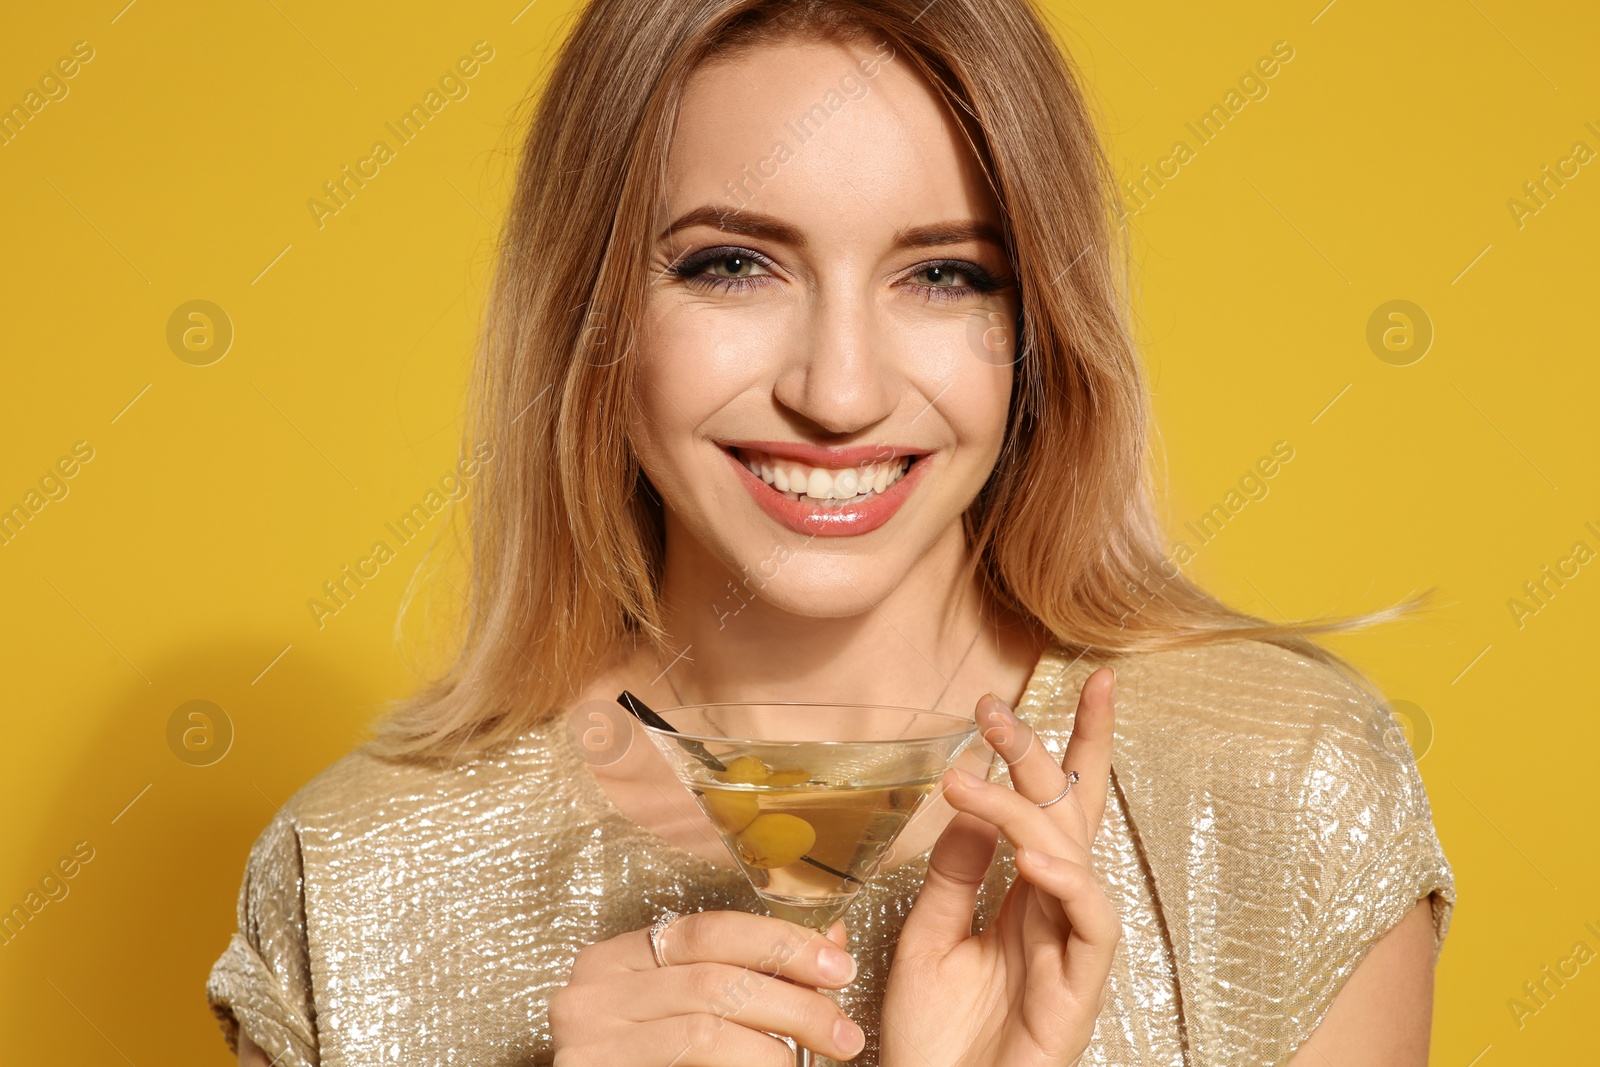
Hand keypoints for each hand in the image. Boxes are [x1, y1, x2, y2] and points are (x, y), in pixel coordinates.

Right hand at [549, 910, 866, 1064]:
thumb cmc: (656, 1064)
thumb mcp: (693, 1009)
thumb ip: (748, 973)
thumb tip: (830, 940)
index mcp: (616, 958)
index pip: (710, 930)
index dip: (781, 943)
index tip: (839, 965)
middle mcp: (591, 991)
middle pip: (714, 979)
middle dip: (793, 1002)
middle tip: (843, 1031)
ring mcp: (586, 1039)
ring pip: (706, 1028)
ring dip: (776, 1046)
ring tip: (814, 1061)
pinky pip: (689, 1063)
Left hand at [881, 667, 1120, 1066]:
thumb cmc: (934, 1038)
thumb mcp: (929, 936)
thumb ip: (955, 872)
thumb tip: (974, 800)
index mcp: (1024, 896)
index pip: (1051, 806)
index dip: (1065, 746)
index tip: (1065, 682)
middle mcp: (1054, 912)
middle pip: (1069, 813)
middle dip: (1042, 751)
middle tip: (992, 709)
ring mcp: (1071, 949)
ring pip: (1073, 855)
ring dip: (1027, 808)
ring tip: (973, 781)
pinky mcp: (1078, 990)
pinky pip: (1091, 922)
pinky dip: (1067, 880)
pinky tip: (1031, 854)